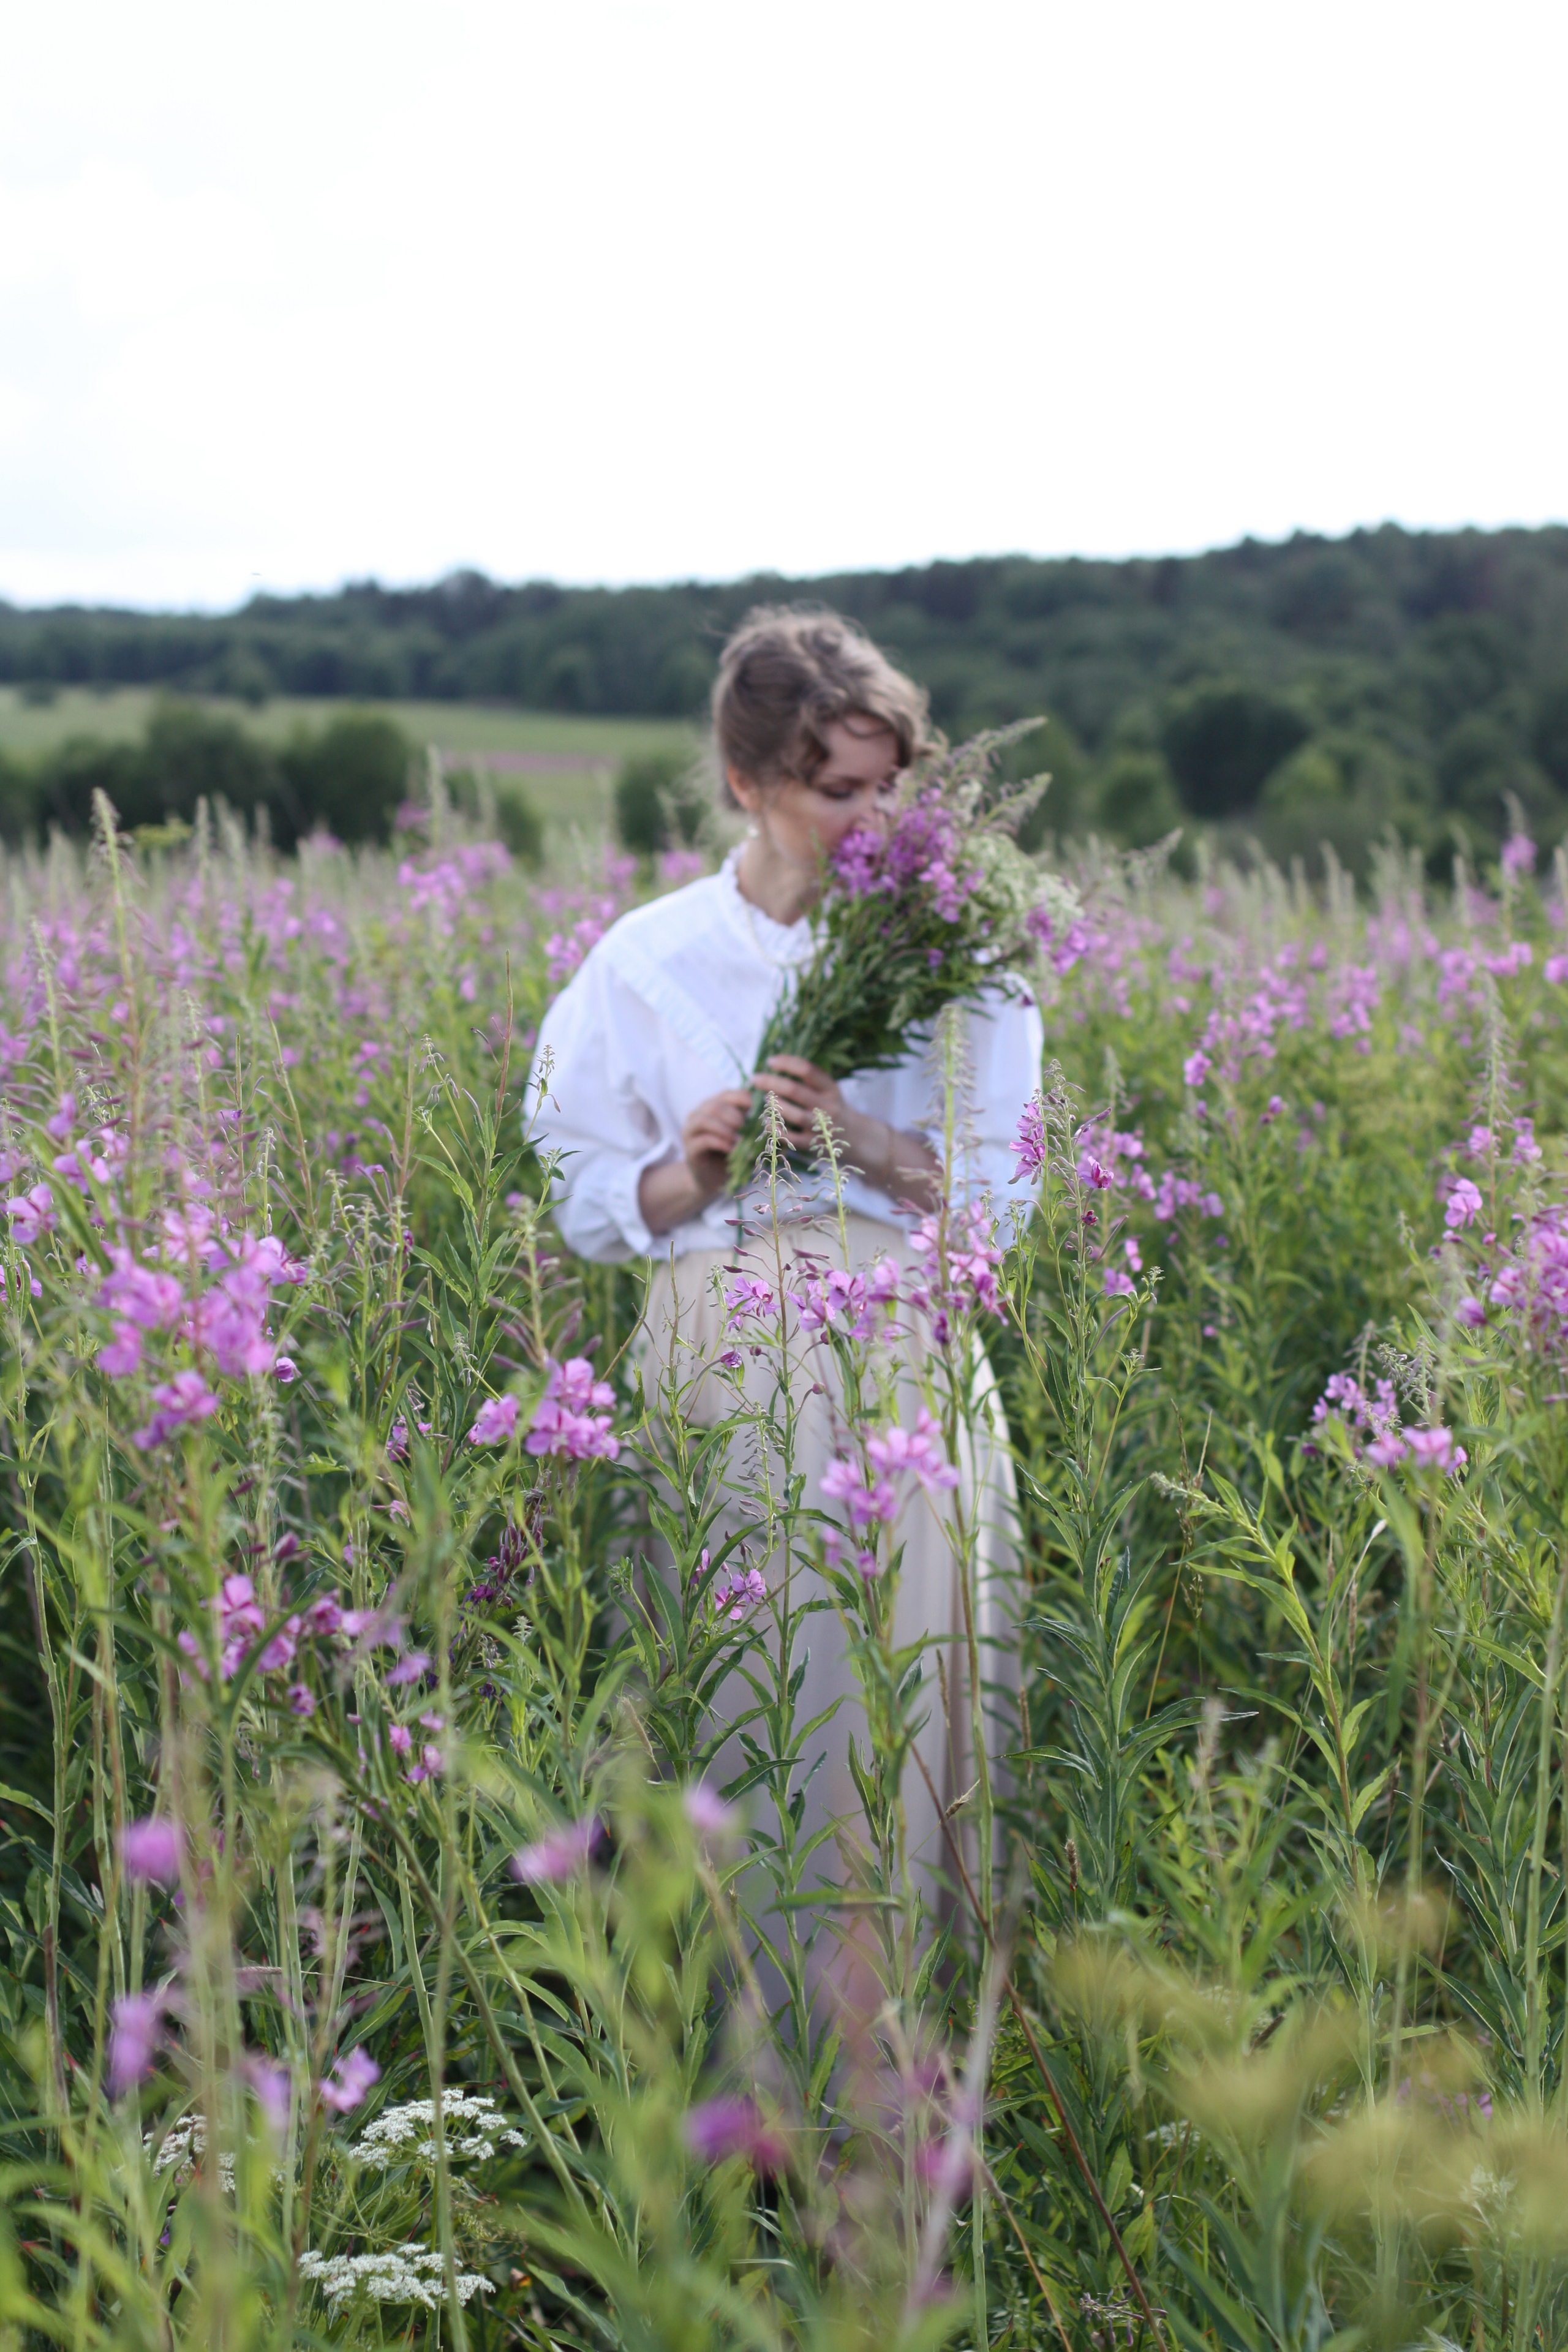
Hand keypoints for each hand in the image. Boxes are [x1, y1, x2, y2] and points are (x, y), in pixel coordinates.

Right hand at [639, 1087, 752, 1235]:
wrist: (711, 1178)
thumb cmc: (730, 1154)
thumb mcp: (743, 1136)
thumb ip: (751, 1124)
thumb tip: (773, 1117)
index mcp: (713, 1106)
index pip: (726, 1094)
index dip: (742, 1097)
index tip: (757, 1107)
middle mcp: (698, 1114)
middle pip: (714, 1106)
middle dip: (734, 1116)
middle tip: (746, 1128)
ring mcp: (690, 1131)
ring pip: (705, 1120)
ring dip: (726, 1129)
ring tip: (739, 1140)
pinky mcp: (689, 1148)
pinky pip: (704, 1140)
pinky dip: (721, 1143)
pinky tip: (732, 1150)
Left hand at [753, 1056, 942, 1210]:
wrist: (856, 1138)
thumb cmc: (833, 1109)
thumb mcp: (828, 1090)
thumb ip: (808, 1079)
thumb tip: (776, 1064)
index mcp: (831, 1088)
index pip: (808, 1070)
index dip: (787, 1063)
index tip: (770, 1060)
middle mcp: (827, 1106)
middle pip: (794, 1090)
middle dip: (770, 1082)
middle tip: (754, 1078)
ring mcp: (821, 1126)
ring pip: (790, 1113)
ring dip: (772, 1105)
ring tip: (762, 1100)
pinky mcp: (814, 1144)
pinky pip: (789, 1137)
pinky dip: (775, 1129)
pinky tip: (766, 1122)